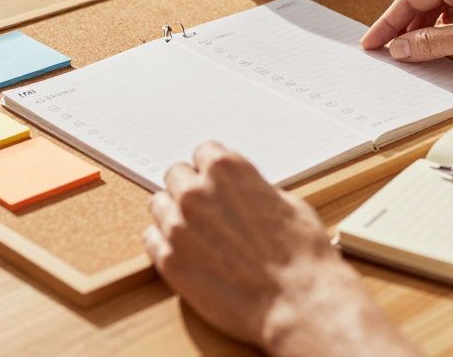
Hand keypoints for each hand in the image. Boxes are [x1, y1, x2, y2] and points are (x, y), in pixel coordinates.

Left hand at [144, 142, 415, 355]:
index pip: (203, 151)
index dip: (212, 169)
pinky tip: (187, 253)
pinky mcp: (169, 261)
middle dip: (190, 188)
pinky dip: (165, 243)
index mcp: (227, 170)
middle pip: (175, 175)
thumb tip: (242, 192)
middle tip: (206, 210)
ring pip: (158, 205)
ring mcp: (178, 226)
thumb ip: (253, 189)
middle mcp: (196, 192)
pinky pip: (151, 239)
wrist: (298, 301)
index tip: (216, 182)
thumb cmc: (301, 254)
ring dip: (174, 214)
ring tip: (196, 234)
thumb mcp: (287, 202)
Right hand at [360, 0, 452, 66]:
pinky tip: (442, 44)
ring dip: (424, 28)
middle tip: (387, 49)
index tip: (373, 42)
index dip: (388, 23)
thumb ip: (431, 43)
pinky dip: (444, 27)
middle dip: (404, 25)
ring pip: (441, 5)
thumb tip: (400, 47)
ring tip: (412, 51)